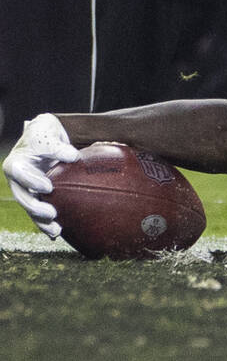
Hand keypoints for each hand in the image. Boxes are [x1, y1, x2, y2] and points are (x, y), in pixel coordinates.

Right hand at [2, 114, 79, 237]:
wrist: (46, 138)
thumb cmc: (44, 132)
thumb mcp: (47, 129)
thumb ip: (56, 143)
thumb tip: (72, 157)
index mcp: (16, 163)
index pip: (20, 174)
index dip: (32, 182)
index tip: (48, 187)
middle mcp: (18, 180)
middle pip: (23, 197)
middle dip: (35, 207)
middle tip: (52, 213)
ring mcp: (27, 191)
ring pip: (30, 209)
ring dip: (42, 221)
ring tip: (56, 229)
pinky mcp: (37, 199)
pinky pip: (39, 214)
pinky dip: (46, 225)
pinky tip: (56, 234)